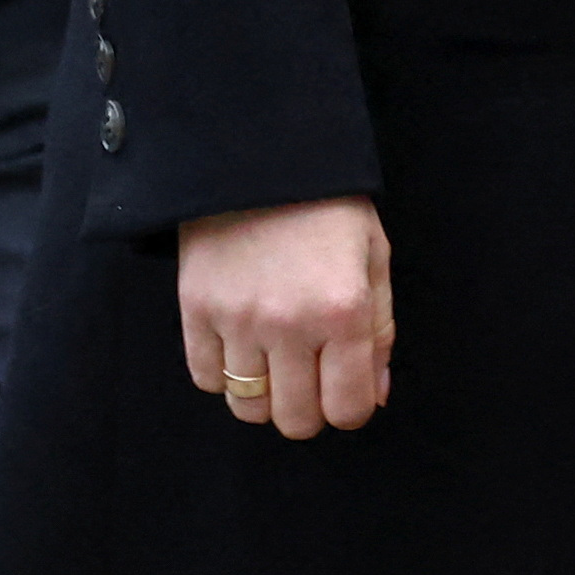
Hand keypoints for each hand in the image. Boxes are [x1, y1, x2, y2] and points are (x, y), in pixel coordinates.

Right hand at [179, 195, 393, 439]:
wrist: (263, 154)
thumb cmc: (328, 207)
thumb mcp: (373, 259)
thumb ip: (379, 333)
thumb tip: (372, 398)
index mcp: (343, 311)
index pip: (347, 409)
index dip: (350, 409)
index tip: (343, 390)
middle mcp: (289, 323)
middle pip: (295, 420)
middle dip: (308, 410)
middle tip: (309, 378)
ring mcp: (238, 318)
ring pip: (248, 407)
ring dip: (264, 395)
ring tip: (272, 361)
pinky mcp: (196, 307)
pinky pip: (206, 378)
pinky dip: (223, 374)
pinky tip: (240, 345)